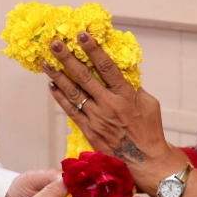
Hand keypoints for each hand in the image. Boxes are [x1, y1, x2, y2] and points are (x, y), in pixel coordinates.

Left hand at [41, 32, 176, 190]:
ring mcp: (97, 118)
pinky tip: (52, 86)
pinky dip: (60, 98)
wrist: (146, 161)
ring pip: (73, 93)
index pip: (106, 67)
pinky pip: (71, 111)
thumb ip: (133, 87)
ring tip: (46, 62)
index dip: (93, 49)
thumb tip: (119, 72)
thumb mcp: (148, 103)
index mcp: (125, 95)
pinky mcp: (89, 130)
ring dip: (58, 76)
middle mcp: (109, 105)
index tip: (82, 35)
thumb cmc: (150, 130)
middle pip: (84, 77)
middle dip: (68, 58)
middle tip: (55, 43)